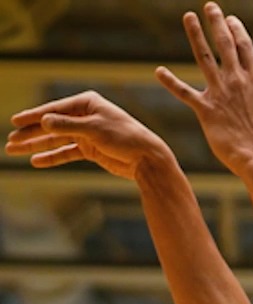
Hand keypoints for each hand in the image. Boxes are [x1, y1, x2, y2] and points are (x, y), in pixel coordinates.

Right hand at [6, 91, 171, 179]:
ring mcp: (87, 134)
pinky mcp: (91, 150)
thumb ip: (68, 126)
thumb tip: (43, 121)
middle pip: (51, 125)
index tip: (14, 121)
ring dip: (37, 146)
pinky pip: (67, 153)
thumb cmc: (125, 138)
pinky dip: (53, 157)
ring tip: (15, 150)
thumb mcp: (95, 130)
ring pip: (56, 140)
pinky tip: (37, 161)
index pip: (53, 110)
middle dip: (30, 134)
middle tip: (10, 142)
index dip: (33, 116)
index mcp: (86, 103)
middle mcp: (84, 116)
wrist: (148, 159)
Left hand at [156, 2, 252, 177]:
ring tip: (189, 17)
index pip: (245, 47)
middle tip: (210, 7)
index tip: (230, 19)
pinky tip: (159, 71)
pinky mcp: (206, 109)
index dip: (237, 30)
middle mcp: (236, 80)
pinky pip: (184, 93)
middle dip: (217, 22)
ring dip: (195, 35)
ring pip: (204, 58)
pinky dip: (171, 82)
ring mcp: (220, 93)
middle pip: (225, 44)